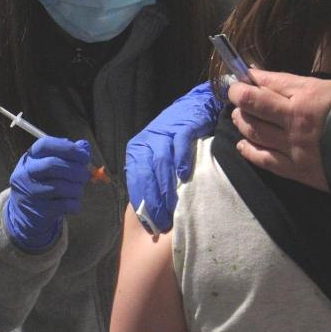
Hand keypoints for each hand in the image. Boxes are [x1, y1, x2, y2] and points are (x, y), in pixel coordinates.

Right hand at [4, 136, 91, 251]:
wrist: (25, 214)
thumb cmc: (44, 183)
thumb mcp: (51, 165)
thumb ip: (69, 154)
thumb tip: (85, 146)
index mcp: (29, 158)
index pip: (45, 145)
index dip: (68, 148)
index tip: (84, 155)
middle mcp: (25, 174)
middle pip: (52, 165)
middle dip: (75, 169)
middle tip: (85, 175)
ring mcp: (30, 194)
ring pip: (60, 187)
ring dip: (77, 188)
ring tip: (78, 190)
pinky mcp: (38, 212)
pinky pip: (64, 205)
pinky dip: (75, 203)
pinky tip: (73, 202)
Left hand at [124, 81, 221, 233]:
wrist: (195, 107)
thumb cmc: (176, 139)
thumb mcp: (159, 155)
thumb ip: (153, 176)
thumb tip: (151, 211)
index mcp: (137, 150)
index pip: (135, 180)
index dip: (142, 202)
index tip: (149, 224)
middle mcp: (147, 140)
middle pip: (147, 174)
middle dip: (154, 200)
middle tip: (162, 222)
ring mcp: (164, 132)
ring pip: (161, 162)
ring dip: (166, 187)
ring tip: (172, 208)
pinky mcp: (183, 126)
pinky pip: (179, 146)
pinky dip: (181, 162)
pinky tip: (184, 177)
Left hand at [228, 69, 330, 190]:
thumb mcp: (330, 88)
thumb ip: (298, 85)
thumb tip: (269, 79)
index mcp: (307, 95)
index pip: (268, 82)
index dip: (249, 77)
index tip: (241, 76)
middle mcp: (295, 119)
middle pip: (253, 104)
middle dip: (238, 96)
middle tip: (235, 94)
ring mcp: (293, 146)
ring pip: (254, 131)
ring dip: (241, 121)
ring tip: (239, 116)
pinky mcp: (296, 169)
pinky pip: (263, 159)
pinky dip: (248, 150)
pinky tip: (242, 144)